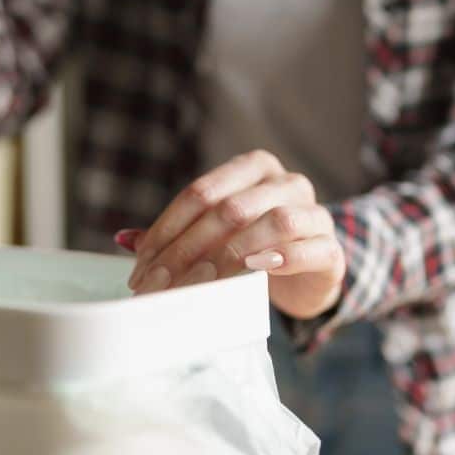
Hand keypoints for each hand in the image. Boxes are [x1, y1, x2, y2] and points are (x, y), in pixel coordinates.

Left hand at [124, 150, 345, 319]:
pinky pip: (308, 247)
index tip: (141, 266)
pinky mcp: (330, 248)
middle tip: (159, 286)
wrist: (313, 271)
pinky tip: (256, 270)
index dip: (167, 229)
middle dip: (188, 250)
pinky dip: (280, 258)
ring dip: (230, 256)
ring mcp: (313, 212)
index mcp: (252, 168)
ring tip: (200, 283)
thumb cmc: (256, 246)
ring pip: (271, 223)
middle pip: (229, 209)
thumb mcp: (217, 234)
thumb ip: (175, 233)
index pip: (201, 192)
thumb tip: (124, 239)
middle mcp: (285, 182)